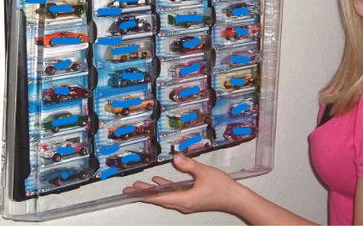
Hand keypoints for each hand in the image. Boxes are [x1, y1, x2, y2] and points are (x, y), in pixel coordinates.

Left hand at [123, 154, 245, 214]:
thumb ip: (189, 165)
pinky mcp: (191, 198)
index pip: (159, 198)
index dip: (144, 194)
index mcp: (184, 200)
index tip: (130, 193)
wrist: (235, 198)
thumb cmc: (221, 187)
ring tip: (139, 185)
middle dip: (143, 193)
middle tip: (127, 190)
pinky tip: (159, 181)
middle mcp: (183, 203)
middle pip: (159, 198)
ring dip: (152, 191)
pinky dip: (165, 187)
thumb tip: (175, 158)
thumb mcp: (204, 173)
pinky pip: (173, 193)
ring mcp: (187, 201)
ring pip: (165, 196)